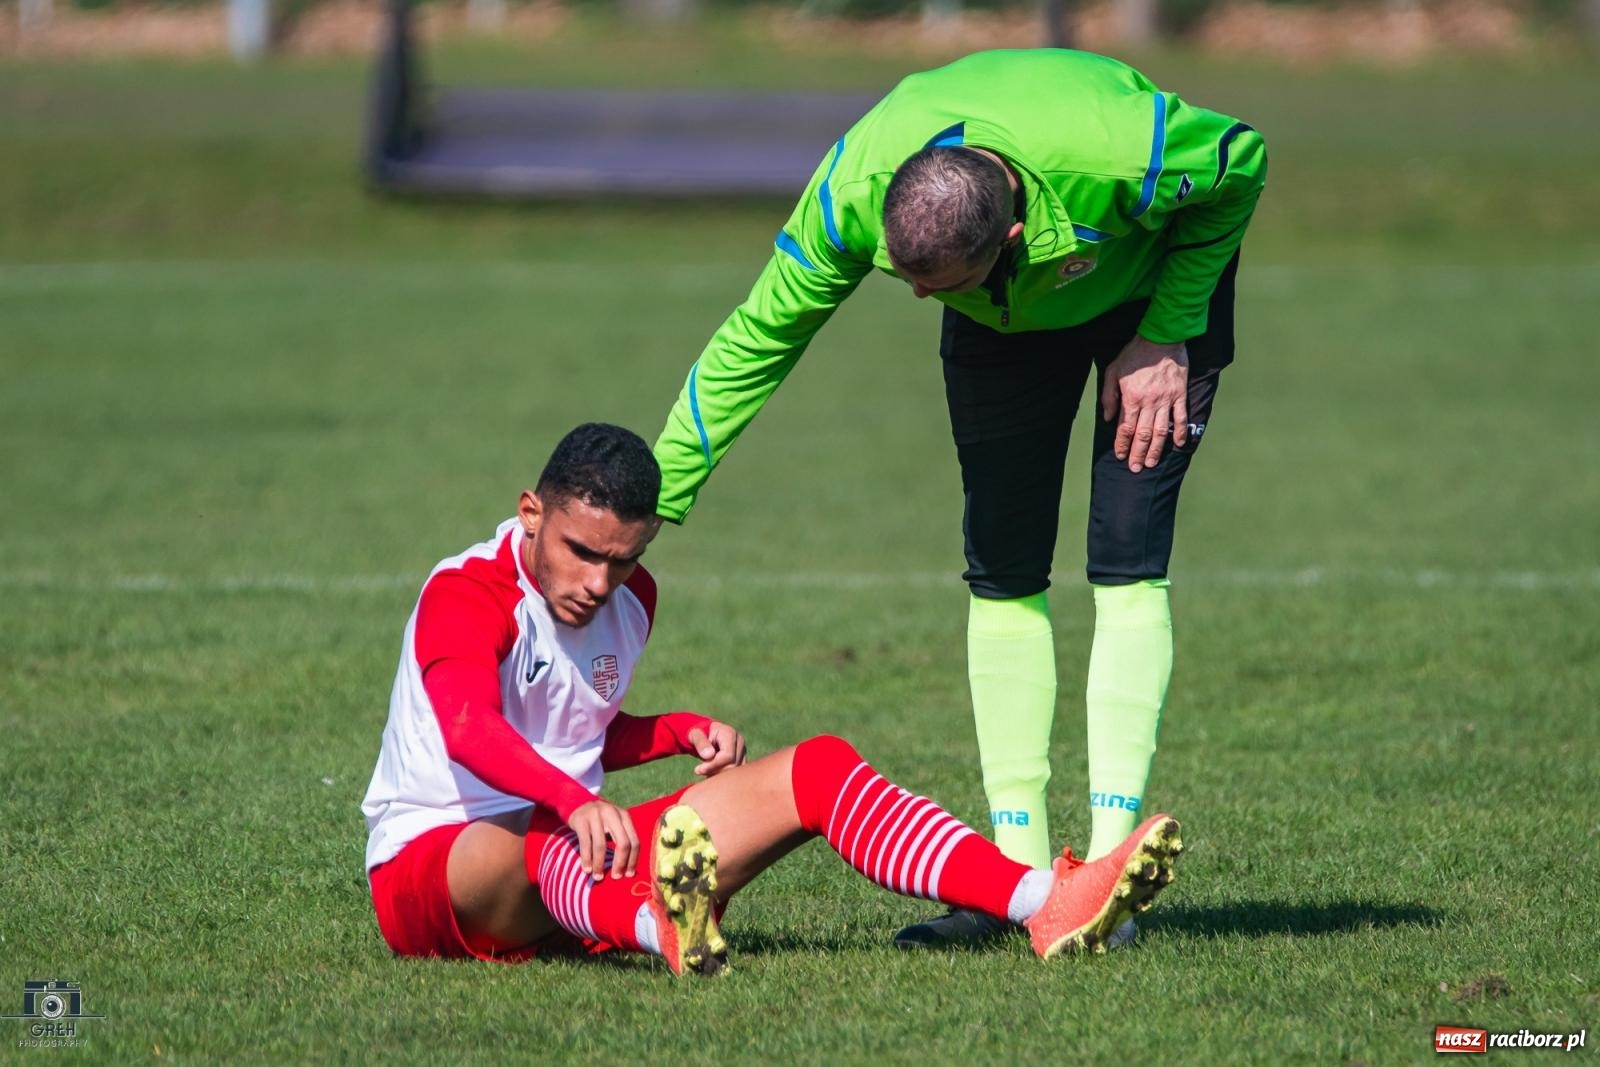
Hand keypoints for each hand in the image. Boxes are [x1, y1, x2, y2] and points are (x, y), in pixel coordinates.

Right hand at [565, 799, 637, 880]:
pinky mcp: (581, 821)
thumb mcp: (614, 822)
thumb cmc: (599, 819)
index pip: (634, 841)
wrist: (576, 802)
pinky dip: (586, 859)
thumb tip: (628, 868)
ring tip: (598, 877)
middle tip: (616, 877)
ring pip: (601, 846)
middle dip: (620, 863)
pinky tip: (587, 869)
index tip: (629, 875)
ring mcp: (596, 816)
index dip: (633, 860)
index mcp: (624, 816)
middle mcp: (612, 814)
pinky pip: (585, 844)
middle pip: (622, 843)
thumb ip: (621, 837)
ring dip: (600, 864)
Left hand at [686, 721, 745, 776]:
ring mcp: (742, 752)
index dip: (713, 765)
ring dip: (717, 775)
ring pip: (734, 772)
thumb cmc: (699, 734)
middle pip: (732, 765)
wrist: (705, 735)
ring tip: (705, 770)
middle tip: (699, 770)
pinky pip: (734, 775)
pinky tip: (711, 773)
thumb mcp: (695, 735)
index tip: (698, 769)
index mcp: (730, 733)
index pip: (728, 756)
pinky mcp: (741, 761)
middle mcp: (739, 742)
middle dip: (714, 771)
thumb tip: (709, 755)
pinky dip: (721, 777)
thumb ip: (701, 743)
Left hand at [1100, 335, 1189, 472]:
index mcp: (1131, 397)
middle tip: (1135, 468)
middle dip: (1137, 453)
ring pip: (1161, 431)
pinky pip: (1181, 418)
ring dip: (1156, 449)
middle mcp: (1149, 402)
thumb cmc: (1134, 354)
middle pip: (1142, 434)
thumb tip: (1109, 418)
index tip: (1120, 455)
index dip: (1122, 444)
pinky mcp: (1180, 395)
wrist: (1162, 337)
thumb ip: (1109, 396)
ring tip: (1151, 463)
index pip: (1125, 428)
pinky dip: (1180, 433)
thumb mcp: (1113, 371)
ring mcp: (1166, 400)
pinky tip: (1178, 445)